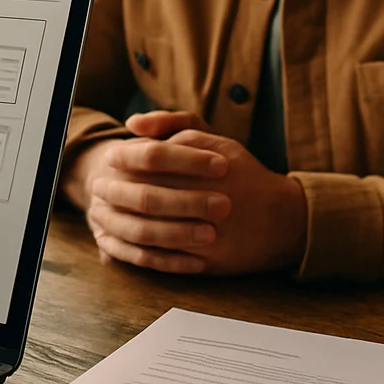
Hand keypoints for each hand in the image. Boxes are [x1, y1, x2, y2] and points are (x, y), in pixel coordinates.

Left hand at [79, 111, 307, 275]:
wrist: (286, 219)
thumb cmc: (243, 173)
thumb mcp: (216, 139)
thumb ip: (174, 123)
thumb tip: (133, 125)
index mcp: (209, 165)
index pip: (152, 158)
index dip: (124, 159)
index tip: (108, 159)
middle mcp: (210, 199)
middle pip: (147, 196)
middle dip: (116, 192)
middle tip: (98, 188)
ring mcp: (209, 233)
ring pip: (151, 230)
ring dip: (120, 222)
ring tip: (103, 214)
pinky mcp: (209, 260)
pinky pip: (164, 258)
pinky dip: (138, 250)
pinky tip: (122, 241)